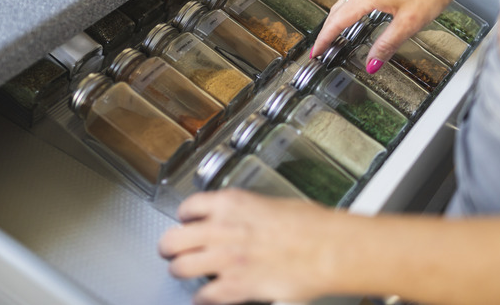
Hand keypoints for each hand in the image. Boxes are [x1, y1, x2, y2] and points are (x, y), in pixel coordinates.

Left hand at [158, 189, 338, 304]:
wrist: (328, 250)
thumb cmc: (312, 226)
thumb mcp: (274, 204)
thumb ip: (249, 212)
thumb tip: (244, 219)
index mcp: (232, 204)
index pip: (189, 207)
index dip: (184, 217)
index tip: (186, 221)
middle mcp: (222, 230)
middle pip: (173, 239)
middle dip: (170, 246)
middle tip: (172, 250)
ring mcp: (225, 260)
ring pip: (180, 268)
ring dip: (181, 270)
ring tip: (185, 271)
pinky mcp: (235, 287)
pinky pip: (203, 295)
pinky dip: (202, 298)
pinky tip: (206, 296)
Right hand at [312, 0, 469, 69]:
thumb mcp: (410, 22)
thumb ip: (387, 44)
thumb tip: (372, 63)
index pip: (337, 21)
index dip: (324, 38)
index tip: (316, 51)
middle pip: (337, 9)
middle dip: (327, 29)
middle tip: (322, 47)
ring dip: (339, 17)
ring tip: (336, 34)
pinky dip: (351, 7)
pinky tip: (359, 13)